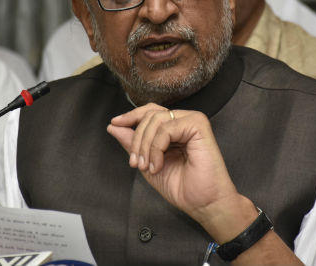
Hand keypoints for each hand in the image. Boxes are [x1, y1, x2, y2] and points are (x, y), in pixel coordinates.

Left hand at [107, 103, 243, 229]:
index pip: (149, 112)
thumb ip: (132, 144)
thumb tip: (112, 126)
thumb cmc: (182, 187)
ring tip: (147, 167)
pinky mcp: (198, 125)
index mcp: (174, 128)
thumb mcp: (147, 163)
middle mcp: (184, 120)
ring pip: (156, 120)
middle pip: (150, 114)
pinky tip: (158, 165)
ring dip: (145, 146)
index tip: (114, 123)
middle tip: (135, 163)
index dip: (131, 116)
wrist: (203, 203)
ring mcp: (192, 120)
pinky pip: (167, 128)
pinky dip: (156, 148)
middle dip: (137, 139)